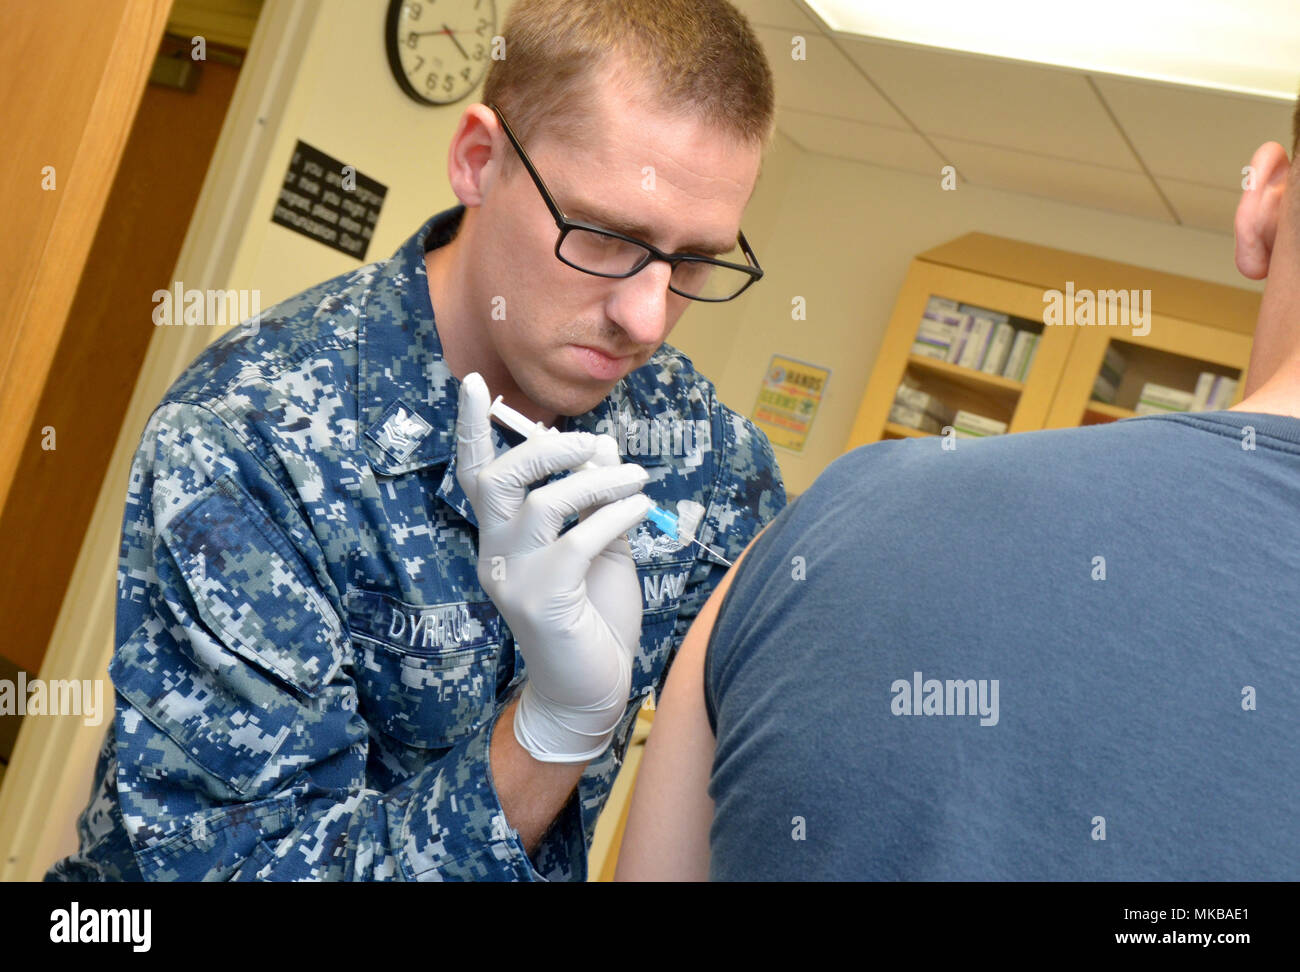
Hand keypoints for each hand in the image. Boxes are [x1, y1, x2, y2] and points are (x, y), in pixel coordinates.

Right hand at [455, 373, 652, 762]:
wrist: (590, 691)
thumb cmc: (593, 617)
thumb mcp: (599, 546)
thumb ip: (596, 500)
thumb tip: (603, 444)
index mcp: (503, 539)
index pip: (476, 476)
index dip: (473, 430)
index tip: (474, 383)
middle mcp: (498, 555)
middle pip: (498, 480)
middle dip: (546, 449)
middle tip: (590, 444)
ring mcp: (515, 580)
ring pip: (543, 504)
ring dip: (596, 481)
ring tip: (636, 478)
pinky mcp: (542, 603)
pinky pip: (578, 541)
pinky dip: (614, 516)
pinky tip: (639, 511)